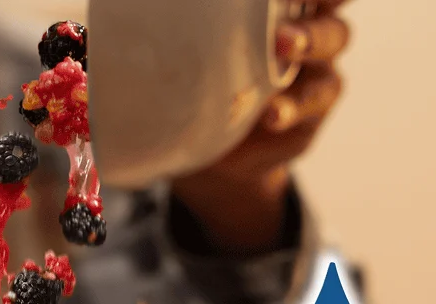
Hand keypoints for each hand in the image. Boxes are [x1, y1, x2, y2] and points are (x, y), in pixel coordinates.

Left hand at [171, 0, 350, 253]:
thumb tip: (103, 17)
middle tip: (282, 18)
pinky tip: (271, 114)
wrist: (213, 156)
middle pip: (326, 7)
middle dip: (308, 7)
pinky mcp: (312, 112)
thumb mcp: (182, 54)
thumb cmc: (196, 85)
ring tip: (283, 52)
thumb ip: (168, 30)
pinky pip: (311, 105)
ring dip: (309, 44)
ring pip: (331, 45)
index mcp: (278, 7)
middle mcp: (307, 30)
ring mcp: (316, 69)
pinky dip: (292, 107)